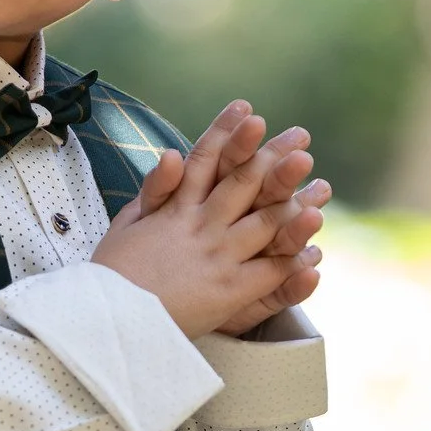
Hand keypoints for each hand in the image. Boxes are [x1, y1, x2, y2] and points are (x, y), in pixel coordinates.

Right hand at [90, 102, 322, 341]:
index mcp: (175, 208)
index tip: (247, 110)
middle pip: (245, 183)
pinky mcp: (230, 291)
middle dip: (275, 157)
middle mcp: (201, 226)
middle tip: (300, 137)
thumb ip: (155, 190)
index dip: (227, 132)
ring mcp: (219, 257)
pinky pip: (270, 271)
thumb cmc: (112, 276)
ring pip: (266, 222)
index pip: (204, 160)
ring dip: (296, 202)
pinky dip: (293, 260)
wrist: (108, 320)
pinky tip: (314, 250)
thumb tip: (174, 154)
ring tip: (322, 186)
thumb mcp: (126, 225)